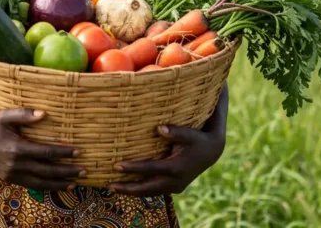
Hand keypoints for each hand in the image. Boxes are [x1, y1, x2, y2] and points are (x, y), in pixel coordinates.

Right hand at [0, 108, 83, 190]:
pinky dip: (45, 186)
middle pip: (46, 170)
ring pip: (40, 182)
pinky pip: (31, 185)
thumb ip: (24, 114)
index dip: (63, 153)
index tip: (78, 151)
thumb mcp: (5, 115)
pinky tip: (56, 185)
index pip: (46, 153)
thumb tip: (44, 114)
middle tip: (83, 171)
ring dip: (58, 183)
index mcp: (16, 148)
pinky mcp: (9, 178)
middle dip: (67, 172)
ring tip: (74, 183)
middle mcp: (15, 164)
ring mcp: (11, 174)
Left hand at [108, 124, 224, 195]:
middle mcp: (174, 182)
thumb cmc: (197, 139)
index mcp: (175, 168)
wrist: (211, 152)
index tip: (116, 166)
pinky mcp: (174, 188)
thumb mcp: (190, 133)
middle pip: (146, 189)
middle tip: (109, 185)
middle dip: (127, 188)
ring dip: (131, 192)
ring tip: (112, 187)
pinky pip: (154, 192)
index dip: (132, 168)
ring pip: (149, 193)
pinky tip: (127, 187)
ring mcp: (174, 187)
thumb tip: (159, 128)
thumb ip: (175, 131)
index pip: (149, 169)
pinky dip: (140, 190)